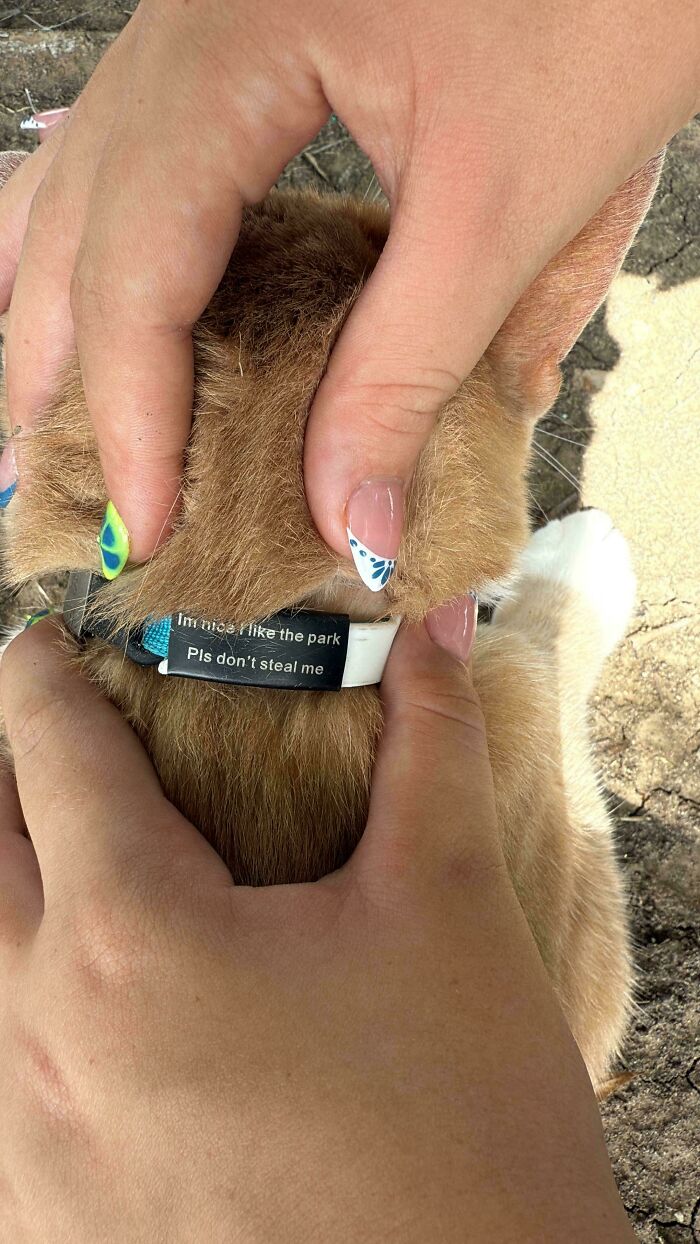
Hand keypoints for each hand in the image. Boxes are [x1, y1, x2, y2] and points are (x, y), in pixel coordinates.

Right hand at [0, 1, 697, 562]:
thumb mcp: (512, 209)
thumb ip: (415, 375)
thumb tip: (354, 519)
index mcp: (234, 42)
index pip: (139, 267)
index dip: (131, 416)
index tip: (143, 524)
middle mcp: (190, 18)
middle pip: (74, 221)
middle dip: (59, 372)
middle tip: (56, 490)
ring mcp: (205, 15)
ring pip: (80, 175)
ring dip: (60, 304)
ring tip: (52, 409)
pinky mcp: (243, 29)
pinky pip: (138, 145)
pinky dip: (111, 240)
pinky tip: (102, 290)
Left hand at [0, 609, 633, 1240]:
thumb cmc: (465, 1129)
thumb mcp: (450, 908)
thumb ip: (429, 743)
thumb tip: (434, 623)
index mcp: (131, 941)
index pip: (50, 756)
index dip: (39, 677)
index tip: (43, 642)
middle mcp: (42, 1040)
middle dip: (6, 777)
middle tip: (56, 743)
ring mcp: (25, 1149)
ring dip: (12, 892)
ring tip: (77, 868)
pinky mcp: (39, 1226)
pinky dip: (19, 1010)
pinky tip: (86, 1015)